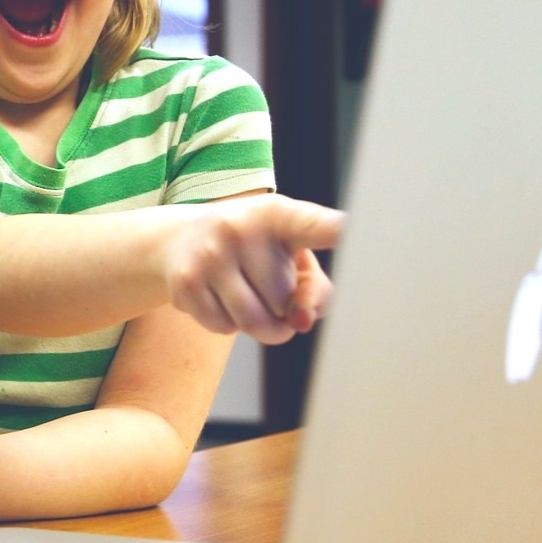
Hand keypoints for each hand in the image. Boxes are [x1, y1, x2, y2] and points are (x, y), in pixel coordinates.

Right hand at [161, 195, 342, 344]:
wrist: (179, 239)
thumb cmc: (253, 248)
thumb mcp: (291, 253)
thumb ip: (315, 289)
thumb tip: (300, 321)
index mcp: (278, 214)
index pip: (316, 225)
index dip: (342, 232)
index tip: (362, 230)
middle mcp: (240, 228)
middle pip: (285, 301)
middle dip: (282, 307)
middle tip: (266, 283)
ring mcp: (208, 254)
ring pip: (256, 323)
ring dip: (261, 325)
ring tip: (251, 298)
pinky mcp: (184, 283)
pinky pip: (224, 328)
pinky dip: (227, 324)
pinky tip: (219, 297)